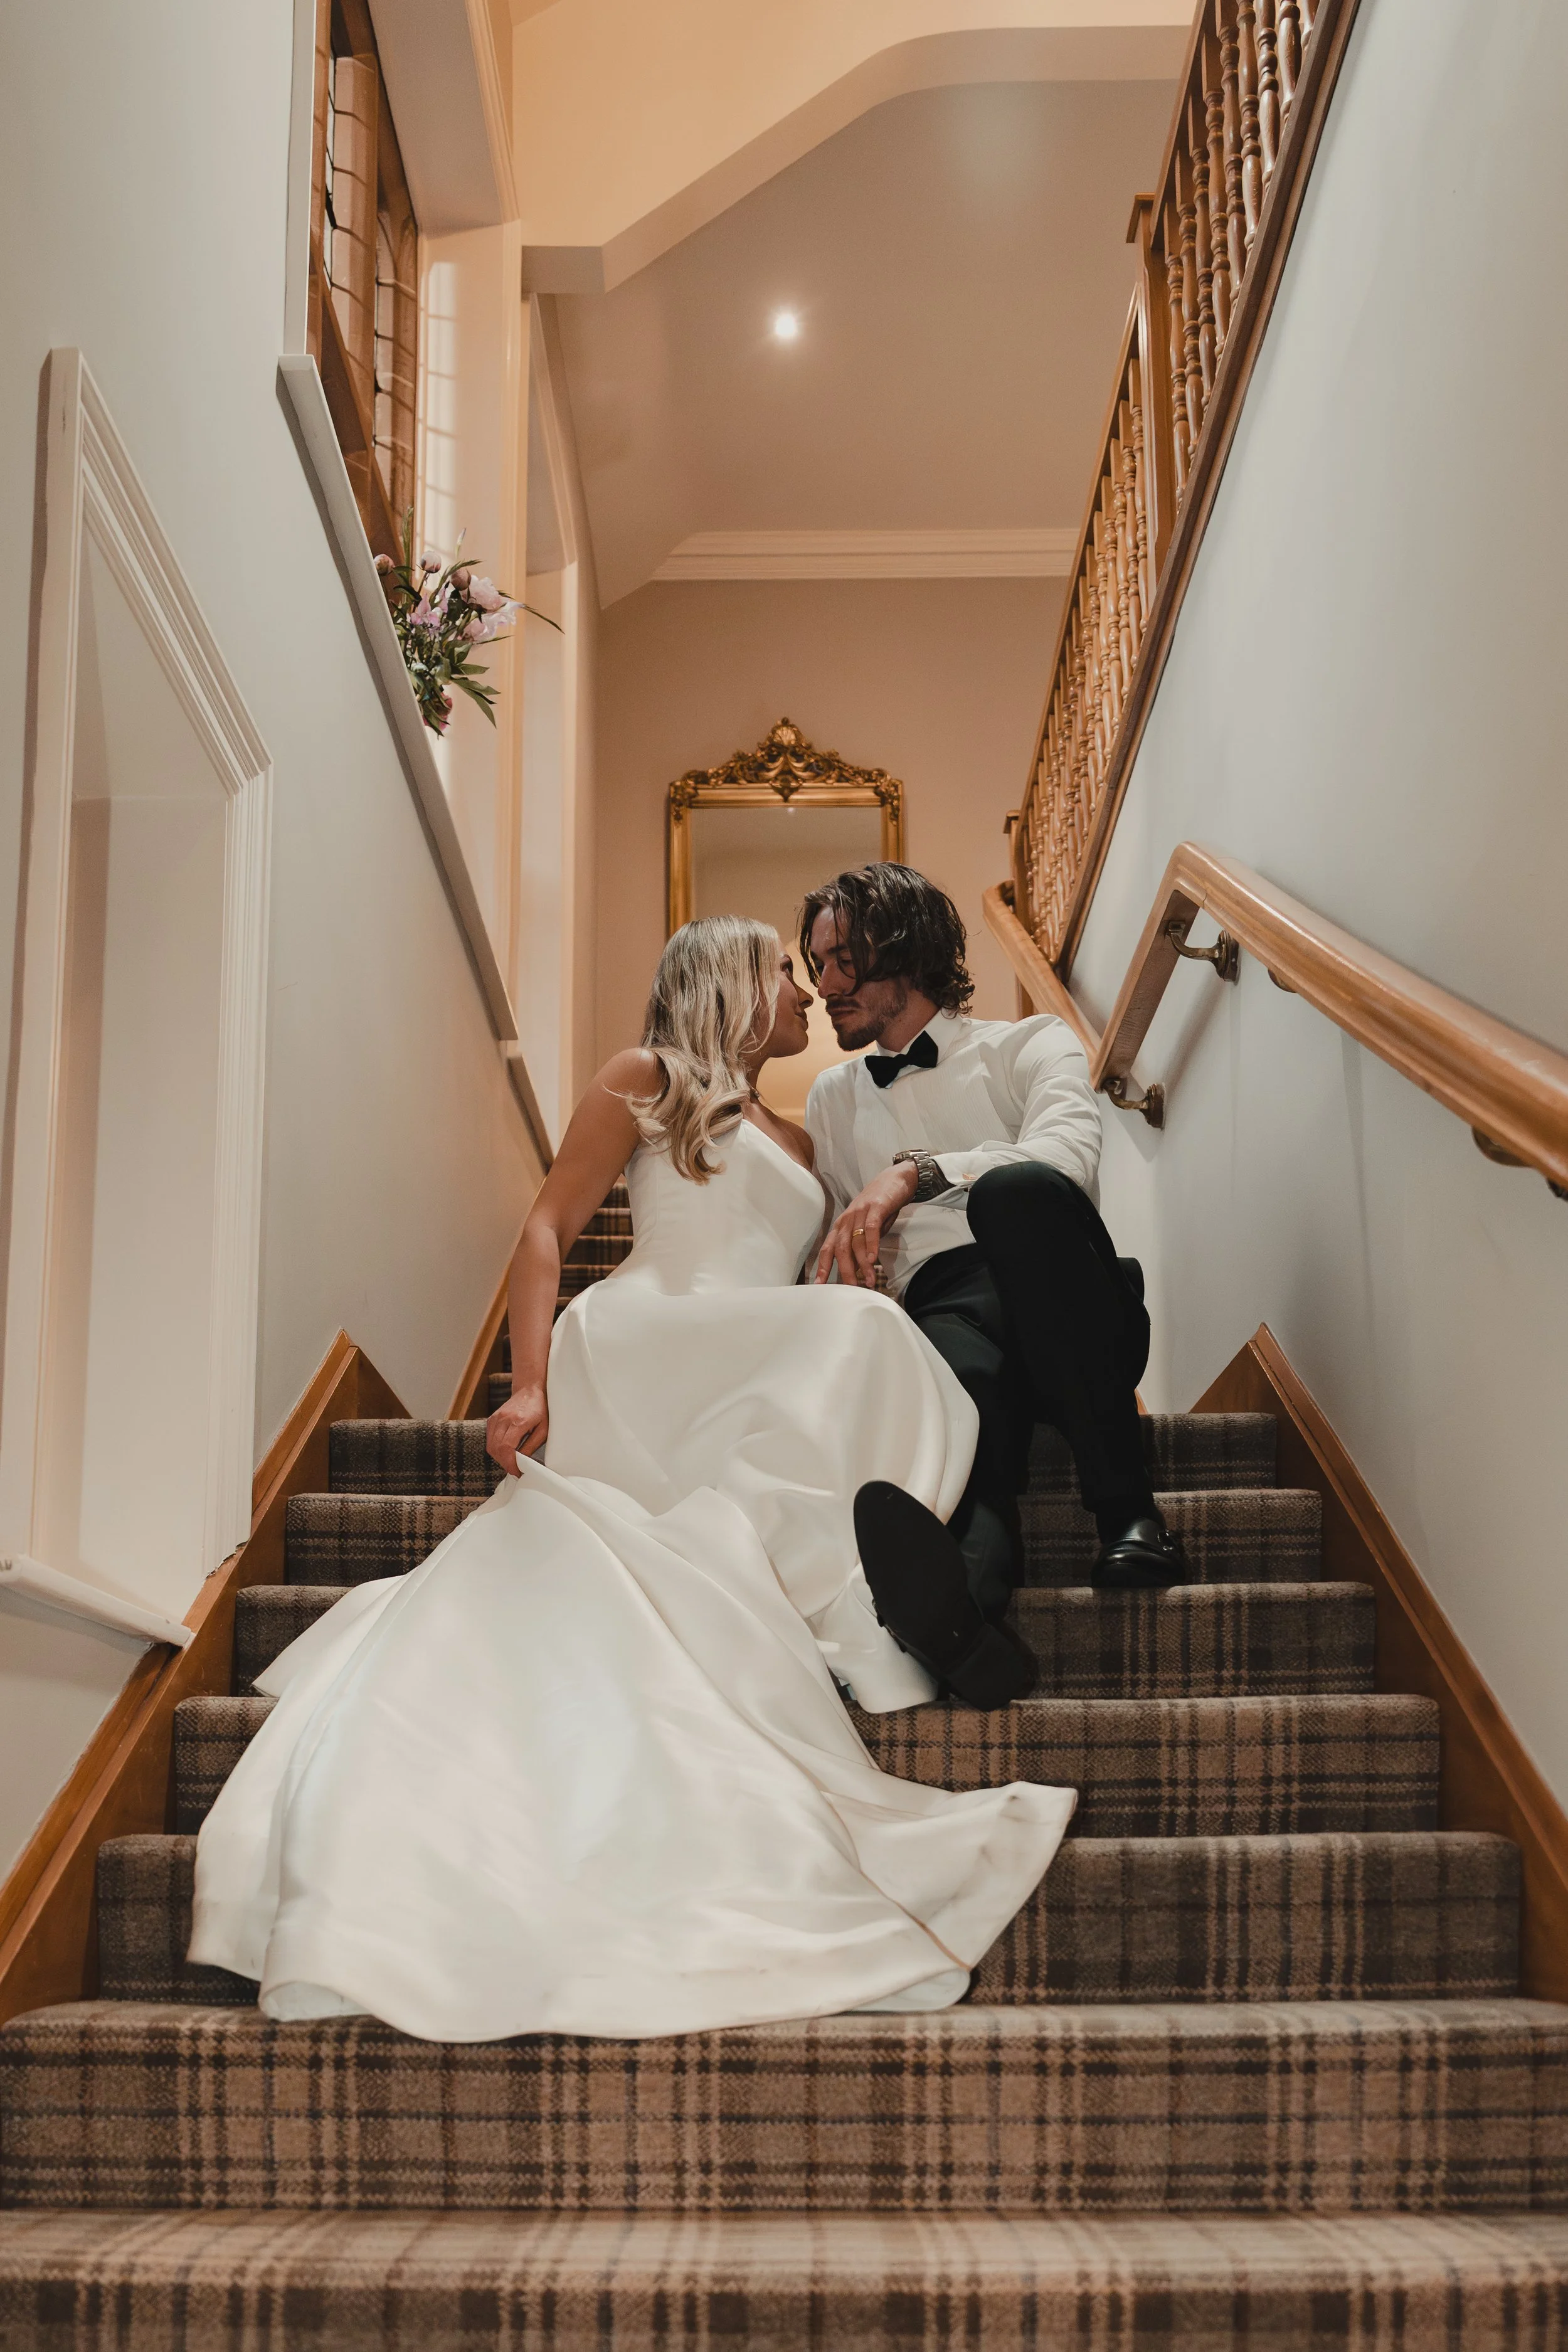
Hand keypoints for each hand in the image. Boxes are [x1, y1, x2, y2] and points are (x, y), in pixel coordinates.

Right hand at [486, 1383, 547, 1472]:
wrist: (529, 1390)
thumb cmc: (540, 1409)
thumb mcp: (543, 1429)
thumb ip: (531, 1445)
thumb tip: (522, 1461)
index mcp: (518, 1421)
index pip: (507, 1448)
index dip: (510, 1464)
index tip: (517, 1472)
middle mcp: (504, 1419)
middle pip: (496, 1449)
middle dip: (505, 1463)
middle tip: (515, 1469)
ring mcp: (496, 1418)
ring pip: (491, 1446)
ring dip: (499, 1458)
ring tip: (511, 1461)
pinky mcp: (492, 1419)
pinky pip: (489, 1439)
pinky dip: (496, 1449)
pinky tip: (506, 1451)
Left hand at [814, 1161, 918, 1286]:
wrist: (895, 1179)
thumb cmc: (880, 1207)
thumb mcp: (866, 1228)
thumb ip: (860, 1246)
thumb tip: (858, 1270)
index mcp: (841, 1225)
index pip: (827, 1249)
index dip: (823, 1267)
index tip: (820, 1285)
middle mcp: (847, 1219)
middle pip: (840, 1249)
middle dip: (845, 1271)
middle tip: (851, 1288)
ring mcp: (860, 1212)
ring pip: (856, 1242)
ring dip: (863, 1264)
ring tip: (869, 1280)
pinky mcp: (876, 1207)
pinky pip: (871, 1229)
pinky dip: (871, 1245)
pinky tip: (873, 1259)